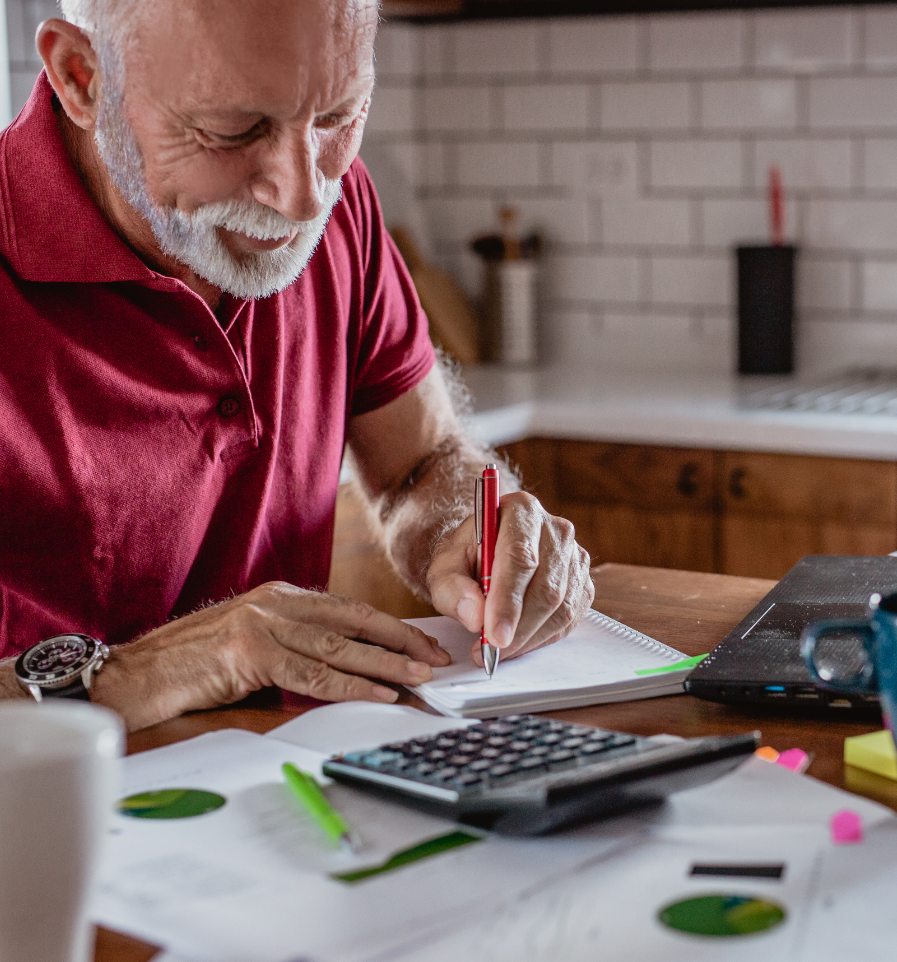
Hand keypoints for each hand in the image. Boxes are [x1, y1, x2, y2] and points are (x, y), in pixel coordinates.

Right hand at [90, 583, 450, 730]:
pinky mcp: (250, 649)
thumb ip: (295, 654)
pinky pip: (312, 672)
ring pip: (341, 646)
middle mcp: (276, 603)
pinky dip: (351, 684)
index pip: (349, 610)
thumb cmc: (193, 667)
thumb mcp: (254, 650)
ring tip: (421, 676)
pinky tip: (380, 693)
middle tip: (436, 658)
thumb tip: (346, 678)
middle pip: (355, 620)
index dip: (390, 628)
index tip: (421, 645)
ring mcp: (263, 622)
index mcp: (280, 598)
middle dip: (401, 641)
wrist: (138, 674)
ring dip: (386, 663)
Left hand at [426, 492, 593, 665]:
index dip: (508, 600)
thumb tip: (475, 616)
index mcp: (521, 511)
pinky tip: (520, 641)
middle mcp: (555, 529)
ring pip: (562, 607)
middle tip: (491, 651)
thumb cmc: (466, 555)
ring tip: (499, 649)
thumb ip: (451, 588)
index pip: (521, 558)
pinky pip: (571, 619)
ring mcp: (574, 555)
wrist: (486, 550)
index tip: (494, 634)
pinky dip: (543, 637)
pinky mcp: (583, 581)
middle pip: (546, 587)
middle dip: (519, 628)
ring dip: (529, 637)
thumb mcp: (444, 566)